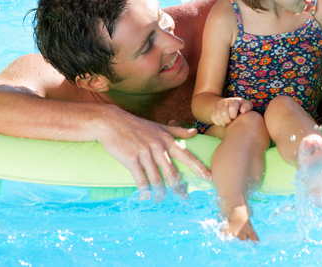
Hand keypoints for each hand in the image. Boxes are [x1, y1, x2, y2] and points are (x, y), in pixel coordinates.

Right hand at [96, 107, 211, 194]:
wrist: (112, 122)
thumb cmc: (136, 125)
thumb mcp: (159, 126)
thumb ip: (177, 131)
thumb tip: (195, 132)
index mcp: (166, 139)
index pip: (187, 155)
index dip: (199, 167)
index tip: (209, 177)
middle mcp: (158, 147)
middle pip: (173, 172)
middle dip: (179, 187)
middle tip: (184, 198)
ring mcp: (145, 153)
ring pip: (157, 179)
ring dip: (160, 192)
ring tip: (161, 199)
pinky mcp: (131, 160)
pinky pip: (141, 180)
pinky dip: (145, 191)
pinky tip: (146, 197)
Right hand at [210, 97, 252, 126]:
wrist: (232, 106)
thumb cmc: (242, 107)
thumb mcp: (247, 105)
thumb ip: (247, 106)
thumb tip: (243, 110)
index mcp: (235, 100)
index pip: (232, 108)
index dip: (233, 115)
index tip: (235, 117)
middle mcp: (225, 101)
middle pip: (224, 113)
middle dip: (228, 120)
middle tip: (231, 121)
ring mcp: (218, 105)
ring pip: (217, 116)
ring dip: (222, 122)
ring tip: (227, 123)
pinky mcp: (213, 109)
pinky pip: (212, 118)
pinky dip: (217, 123)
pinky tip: (223, 123)